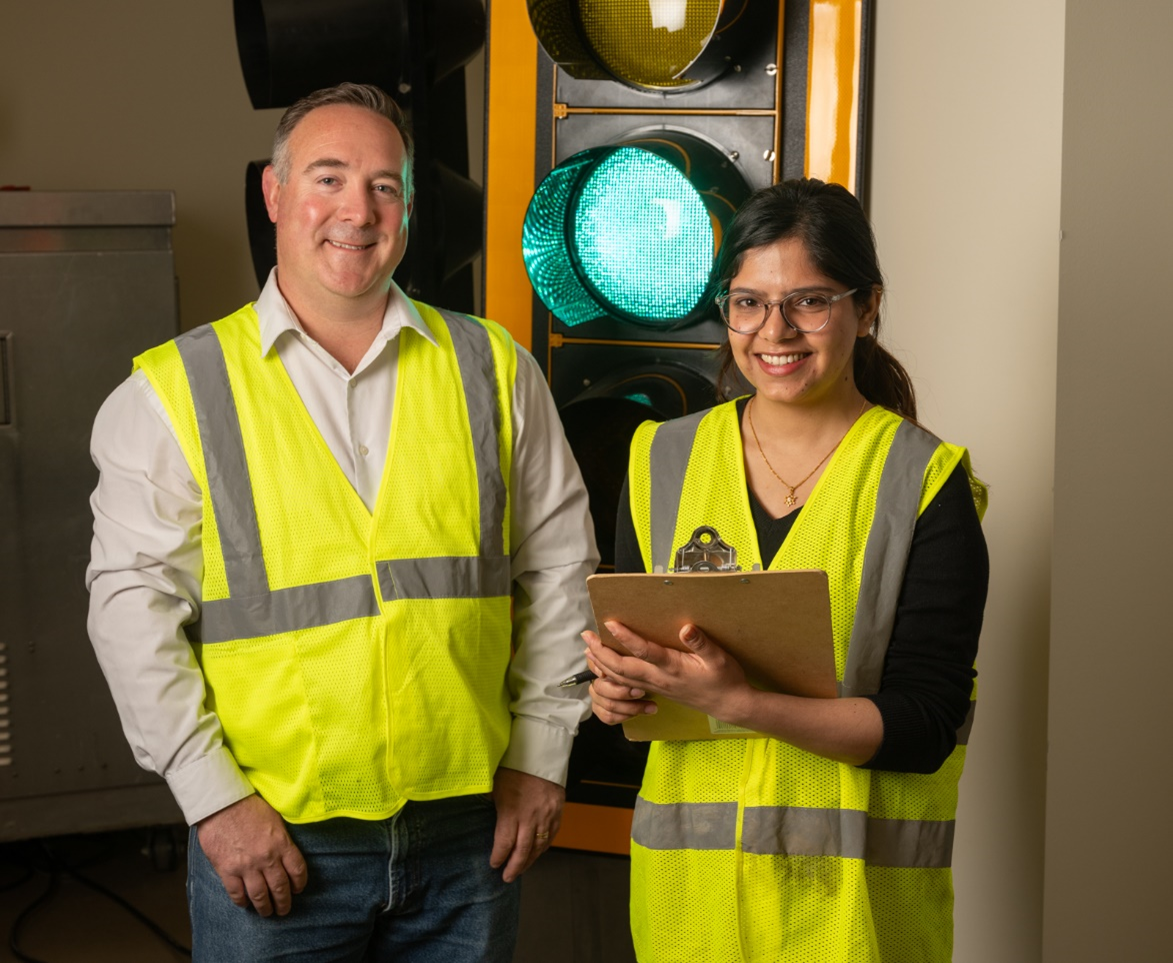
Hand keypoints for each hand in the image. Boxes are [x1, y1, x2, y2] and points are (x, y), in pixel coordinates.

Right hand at [196, 794, 307, 916]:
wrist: (221, 803)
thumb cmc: (248, 806)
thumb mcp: (274, 818)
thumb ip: (282, 838)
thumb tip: (286, 851)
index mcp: (281, 843)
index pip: (297, 870)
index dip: (300, 883)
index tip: (298, 889)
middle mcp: (266, 858)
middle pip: (280, 887)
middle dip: (284, 902)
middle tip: (284, 909)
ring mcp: (246, 866)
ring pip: (259, 895)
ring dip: (264, 907)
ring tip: (266, 912)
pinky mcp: (227, 870)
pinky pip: (236, 893)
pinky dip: (242, 902)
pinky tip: (245, 904)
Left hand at [489, 767, 564, 882]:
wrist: (540, 752)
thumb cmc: (513, 766)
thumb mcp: (495, 784)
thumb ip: (490, 805)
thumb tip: (480, 818)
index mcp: (512, 811)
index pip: (504, 843)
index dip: (499, 857)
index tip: (494, 864)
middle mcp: (531, 817)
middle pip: (524, 850)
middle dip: (515, 866)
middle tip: (507, 877)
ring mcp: (547, 815)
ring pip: (540, 845)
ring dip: (530, 860)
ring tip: (521, 869)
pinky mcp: (558, 810)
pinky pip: (552, 834)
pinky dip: (544, 846)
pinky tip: (537, 852)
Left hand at [585, 620, 749, 720]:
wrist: (728, 704)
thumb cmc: (724, 679)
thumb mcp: (719, 658)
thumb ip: (701, 643)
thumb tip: (686, 628)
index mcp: (672, 667)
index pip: (643, 652)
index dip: (625, 637)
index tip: (610, 623)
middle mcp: (659, 678)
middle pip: (622, 668)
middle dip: (601, 652)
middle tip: (586, 635)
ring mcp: (655, 686)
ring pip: (621, 678)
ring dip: (601, 663)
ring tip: (588, 649)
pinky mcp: (656, 689)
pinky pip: (627, 685)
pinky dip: (611, 675)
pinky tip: (603, 667)